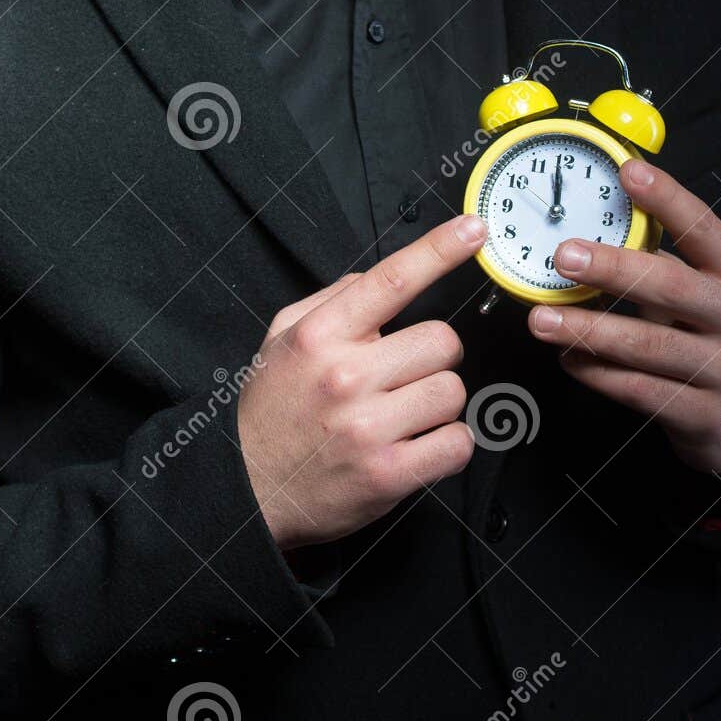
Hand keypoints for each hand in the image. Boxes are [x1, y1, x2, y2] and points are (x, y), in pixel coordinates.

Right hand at [237, 213, 487, 550]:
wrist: (245, 489)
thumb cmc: (271, 409)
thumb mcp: (282, 338)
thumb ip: (330, 300)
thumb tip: (376, 278)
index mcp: (321, 335)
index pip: (392, 279)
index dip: (440, 249)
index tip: (474, 230)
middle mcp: (346, 376)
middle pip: (442, 340)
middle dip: (431, 355)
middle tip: (403, 373)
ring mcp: (369, 428)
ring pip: (452, 391)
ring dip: (436, 401)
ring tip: (402, 414)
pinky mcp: (389, 475)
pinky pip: (456, 444)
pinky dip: (447, 445)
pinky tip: (416, 445)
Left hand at [526, 159, 720, 473]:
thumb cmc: (716, 339)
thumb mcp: (709, 294)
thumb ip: (664, 265)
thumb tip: (591, 229)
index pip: (704, 229)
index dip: (668, 199)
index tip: (628, 172)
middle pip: (672, 287)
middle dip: (613, 270)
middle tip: (563, 257)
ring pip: (649, 346)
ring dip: (589, 330)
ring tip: (541, 318)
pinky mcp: (704, 415)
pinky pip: (641, 391)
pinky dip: (598, 373)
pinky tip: (569, 358)